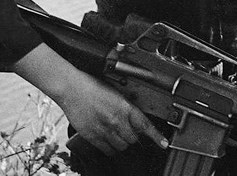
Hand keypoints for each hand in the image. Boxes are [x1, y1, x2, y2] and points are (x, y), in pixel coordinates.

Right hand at [12, 43, 167, 154]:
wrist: (72, 88)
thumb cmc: (92, 86)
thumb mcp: (115, 93)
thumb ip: (126, 107)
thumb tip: (134, 120)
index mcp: (124, 106)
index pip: (145, 125)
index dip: (157, 136)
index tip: (164, 144)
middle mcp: (116, 120)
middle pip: (133, 139)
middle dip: (132, 135)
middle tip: (127, 129)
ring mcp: (104, 130)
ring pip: (121, 146)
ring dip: (121, 142)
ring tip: (115, 132)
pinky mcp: (92, 137)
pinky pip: (107, 150)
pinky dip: (110, 147)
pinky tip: (107, 140)